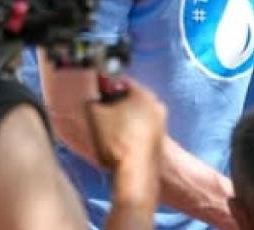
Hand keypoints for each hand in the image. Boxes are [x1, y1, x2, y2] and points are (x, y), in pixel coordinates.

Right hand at [85, 78, 166, 205]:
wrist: (136, 172)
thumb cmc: (115, 138)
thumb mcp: (93, 114)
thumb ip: (91, 100)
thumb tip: (93, 98)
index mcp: (144, 92)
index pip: (121, 82)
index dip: (105, 88)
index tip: (95, 97)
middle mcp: (157, 103)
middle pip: (131, 98)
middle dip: (115, 104)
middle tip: (100, 114)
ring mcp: (162, 122)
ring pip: (137, 114)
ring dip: (124, 119)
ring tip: (108, 132)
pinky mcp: (160, 139)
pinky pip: (142, 129)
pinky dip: (132, 132)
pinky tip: (120, 144)